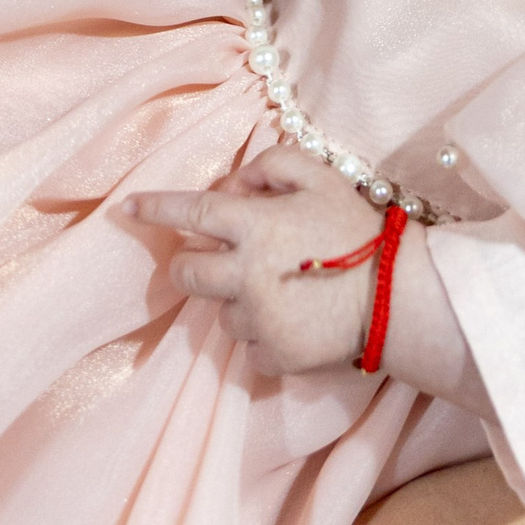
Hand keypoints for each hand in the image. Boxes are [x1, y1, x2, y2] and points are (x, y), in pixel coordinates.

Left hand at [130, 148, 385, 370]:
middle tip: (217, 258)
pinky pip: (249, 347)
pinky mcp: (274, 356)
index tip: (126, 207)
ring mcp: (257, 320)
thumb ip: (269, 168)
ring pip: (219, 312)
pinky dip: (262, 333)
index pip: (188, 213)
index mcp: (253, 226)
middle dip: (189, 264)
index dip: (153, 208)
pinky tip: (295, 319)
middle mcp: (244, 275)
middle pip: (185, 273)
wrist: (398, 297)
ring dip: (237, 300)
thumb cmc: (358, 228)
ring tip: (281, 289)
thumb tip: (233, 188)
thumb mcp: (320, 176)